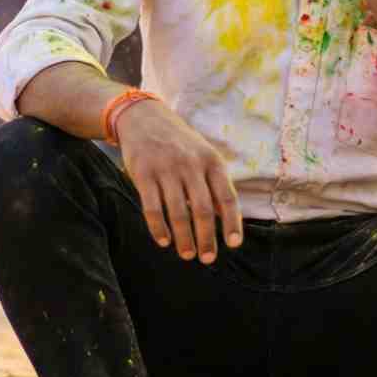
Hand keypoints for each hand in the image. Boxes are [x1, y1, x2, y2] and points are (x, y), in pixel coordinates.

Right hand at [116, 100, 242, 262]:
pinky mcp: (143, 174)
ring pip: (178, 213)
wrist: (144, 118)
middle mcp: (191, 165)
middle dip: (206, 238)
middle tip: (207, 259)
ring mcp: (166, 169)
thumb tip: (227, 218)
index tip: (233, 244)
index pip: (227, 196)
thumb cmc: (180, 143)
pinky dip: (159, 228)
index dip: (232, 222)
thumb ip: (215, 184)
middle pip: (203, 210)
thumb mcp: (204, 155)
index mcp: (211, 161)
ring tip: (187, 254)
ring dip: (184, 239)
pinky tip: (164, 241)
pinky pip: (152, 208)